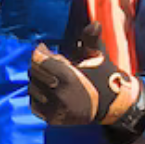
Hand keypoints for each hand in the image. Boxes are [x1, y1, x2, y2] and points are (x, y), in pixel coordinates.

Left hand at [28, 22, 144, 128]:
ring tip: (51, 77)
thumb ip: (91, 39)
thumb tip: (94, 24)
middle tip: (51, 63)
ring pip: (32, 88)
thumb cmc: (103, 76)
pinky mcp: (53, 119)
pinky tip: (49, 90)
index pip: (38, 60)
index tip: (44, 48)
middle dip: (40, 64)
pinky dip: (38, 96)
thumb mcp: (97, 56)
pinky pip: (34, 104)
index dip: (40, 51)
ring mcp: (55, 109)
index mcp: (68, 77)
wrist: (112, 105)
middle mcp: (59, 95)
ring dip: (38, 79)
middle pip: (33, 72)